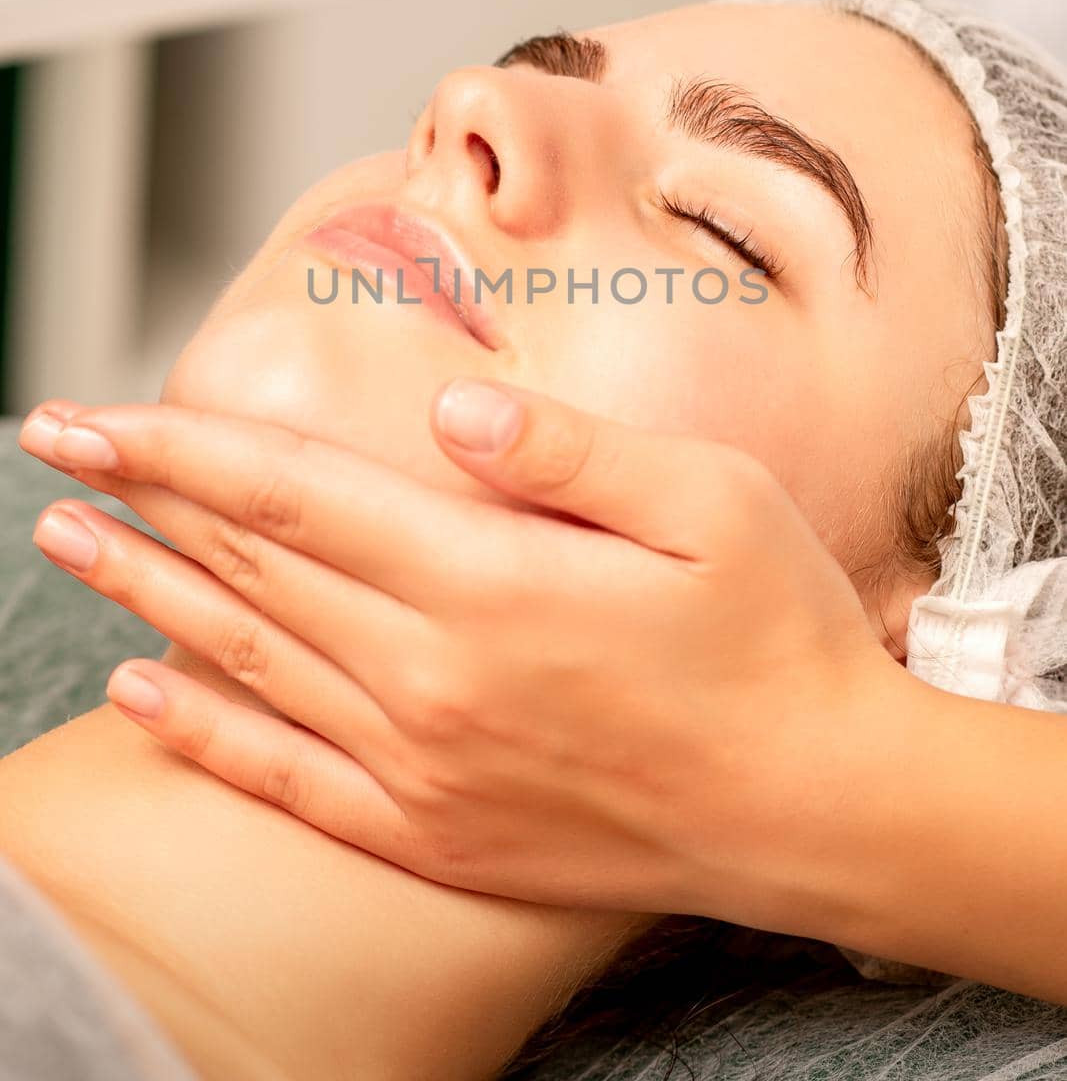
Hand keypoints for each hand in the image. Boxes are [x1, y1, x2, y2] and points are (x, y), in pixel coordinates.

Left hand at [19, 387, 910, 936]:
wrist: (818, 808)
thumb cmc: (777, 637)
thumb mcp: (708, 503)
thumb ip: (567, 452)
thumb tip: (453, 410)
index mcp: (491, 581)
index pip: (294, 494)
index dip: (181, 448)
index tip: (91, 415)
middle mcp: (434, 678)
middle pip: (250, 569)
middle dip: (139, 500)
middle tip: (53, 450)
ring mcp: (425, 768)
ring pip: (248, 665)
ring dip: (145, 598)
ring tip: (68, 545)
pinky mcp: (436, 833)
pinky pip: (288, 779)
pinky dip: (204, 735)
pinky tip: (140, 698)